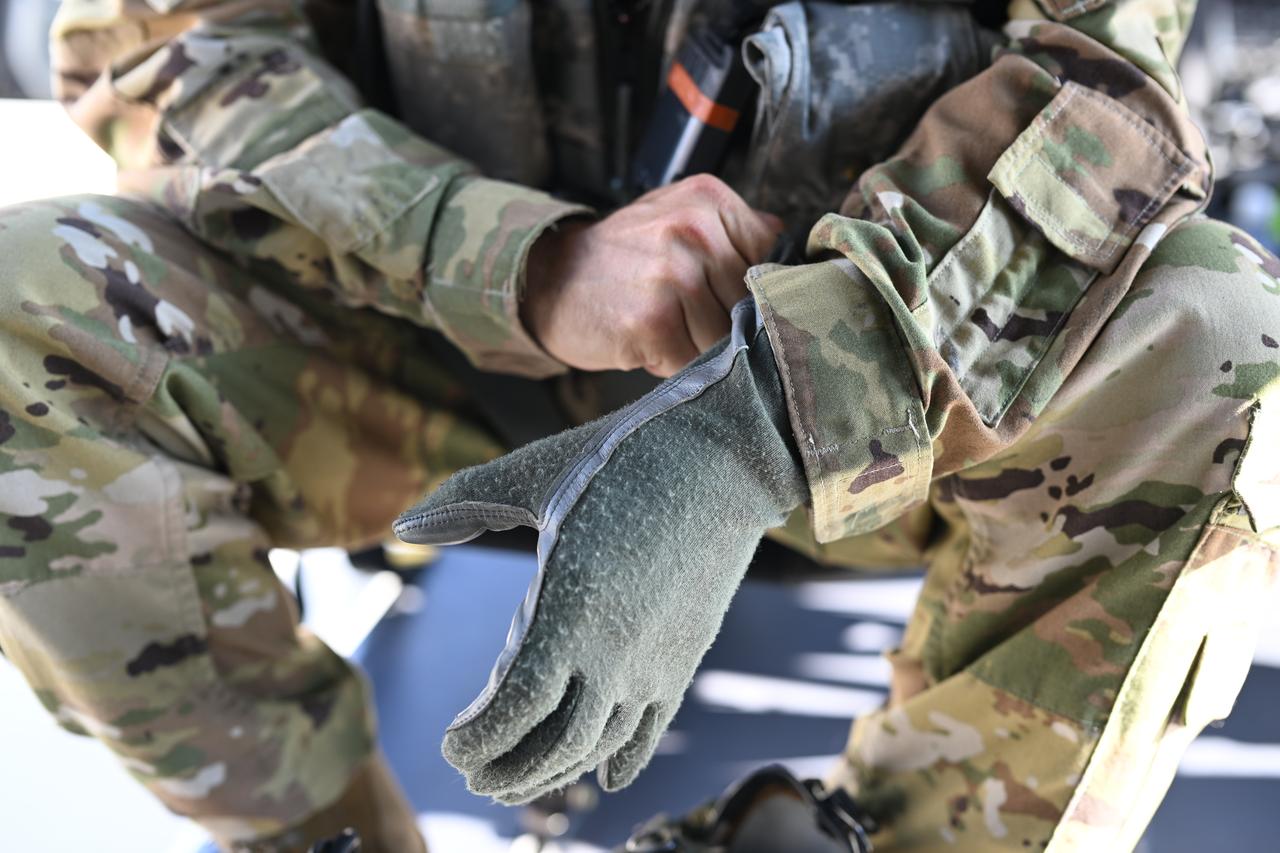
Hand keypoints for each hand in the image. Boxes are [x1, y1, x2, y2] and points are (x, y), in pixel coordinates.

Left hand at [395, 301, 802, 801]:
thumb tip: (403, 523)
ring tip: (521, 781)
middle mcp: (614, 653)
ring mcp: (656, 660)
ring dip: (557, 772)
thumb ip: (465, 501)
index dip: (479, 741)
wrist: (726, 455)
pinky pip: (653, 727)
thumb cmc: (621, 456)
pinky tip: (608, 777)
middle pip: (555, 743)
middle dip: (509, 769)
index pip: (515, 709)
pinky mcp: (686, 655)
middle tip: (475, 779)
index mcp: (569, 611)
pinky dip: (625, 759)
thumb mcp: (535, 472)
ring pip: (601, 744)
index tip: (450, 747)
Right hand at [523, 174, 782, 376]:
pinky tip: (646, 342)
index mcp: (709, 198)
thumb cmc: (620, 259)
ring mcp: (674, 276)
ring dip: (699, 347)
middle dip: (724, 323)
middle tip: (682, 316)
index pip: (770, 262)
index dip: (749, 292)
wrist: (546, 281)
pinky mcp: (654, 321)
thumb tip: (787, 246)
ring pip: (726, 337)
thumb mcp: (675, 216)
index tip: (721, 297)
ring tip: (664, 326)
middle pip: (751, 303)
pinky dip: (674, 363)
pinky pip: (694, 362)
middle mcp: (694, 229)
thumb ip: (734, 229)